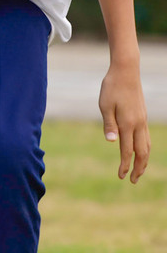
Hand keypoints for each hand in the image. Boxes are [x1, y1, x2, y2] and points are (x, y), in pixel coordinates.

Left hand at [99, 62, 150, 182]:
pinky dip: (145, 149)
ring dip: (143, 160)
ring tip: (138, 171)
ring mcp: (142, 121)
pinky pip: (147, 138)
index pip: (127, 150)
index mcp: (127, 123)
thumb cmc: (111, 87)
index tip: (121, 176)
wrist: (126, 72)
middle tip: (132, 181)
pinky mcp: (143, 116)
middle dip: (138, 168)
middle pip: (142, 153)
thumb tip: (112, 142)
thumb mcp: (105, 105)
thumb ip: (109, 124)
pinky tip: (140, 152)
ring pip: (147, 146)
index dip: (124, 165)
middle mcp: (138, 124)